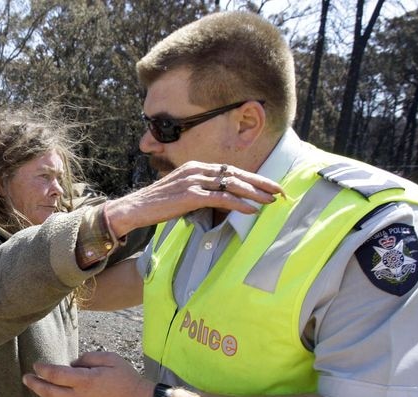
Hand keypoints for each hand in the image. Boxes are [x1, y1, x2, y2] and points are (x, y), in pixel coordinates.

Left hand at [22, 351, 153, 396]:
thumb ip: (88, 358)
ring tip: (37, 387)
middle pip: (49, 392)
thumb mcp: (110, 358)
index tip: (37, 365)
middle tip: (26, 377)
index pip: (56, 375)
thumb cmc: (127, 380)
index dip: (43, 369)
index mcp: (86, 381)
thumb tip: (72, 364)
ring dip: (42, 396)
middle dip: (34, 384)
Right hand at [105, 161, 283, 236]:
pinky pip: (220, 198)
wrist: (136, 208)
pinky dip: (238, 204)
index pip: (231, 170)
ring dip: (254, 193)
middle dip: (261, 183)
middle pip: (236, 174)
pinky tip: (251, 210)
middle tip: (281, 191)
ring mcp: (193, 181)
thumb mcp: (183, 193)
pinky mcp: (190, 195)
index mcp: (197, 166)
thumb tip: (223, 202)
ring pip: (232, 184)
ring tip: (271, 200)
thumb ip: (203, 192)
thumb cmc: (159, 204)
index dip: (253, 178)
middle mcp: (197, 169)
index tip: (271, 186)